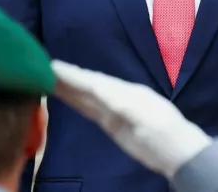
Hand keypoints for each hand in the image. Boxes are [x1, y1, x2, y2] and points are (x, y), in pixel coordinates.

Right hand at [50, 60, 211, 177]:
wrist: (177, 151)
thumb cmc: (162, 132)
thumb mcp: (143, 116)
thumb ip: (120, 103)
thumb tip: (97, 89)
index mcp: (126, 91)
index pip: (94, 81)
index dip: (73, 75)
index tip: (52, 65)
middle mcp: (118, 96)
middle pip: (87, 85)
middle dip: (66, 77)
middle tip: (40, 68)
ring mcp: (114, 110)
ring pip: (86, 96)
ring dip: (67, 87)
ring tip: (45, 78)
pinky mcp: (111, 123)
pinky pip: (89, 109)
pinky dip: (75, 101)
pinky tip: (65, 96)